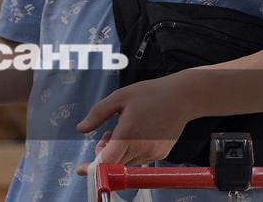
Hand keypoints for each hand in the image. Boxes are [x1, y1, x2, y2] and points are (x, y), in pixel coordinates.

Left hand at [74, 75, 195, 174]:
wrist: (182, 97)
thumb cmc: (150, 94)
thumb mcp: (119, 96)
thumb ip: (98, 113)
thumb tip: (81, 128)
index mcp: (128, 134)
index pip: (106, 161)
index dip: (93, 165)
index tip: (82, 169)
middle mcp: (141, 148)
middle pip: (114, 163)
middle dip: (105, 153)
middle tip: (108, 133)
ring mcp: (153, 153)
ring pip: (126, 162)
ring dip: (120, 152)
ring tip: (126, 129)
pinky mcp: (161, 154)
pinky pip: (140, 159)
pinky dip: (133, 151)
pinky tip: (139, 133)